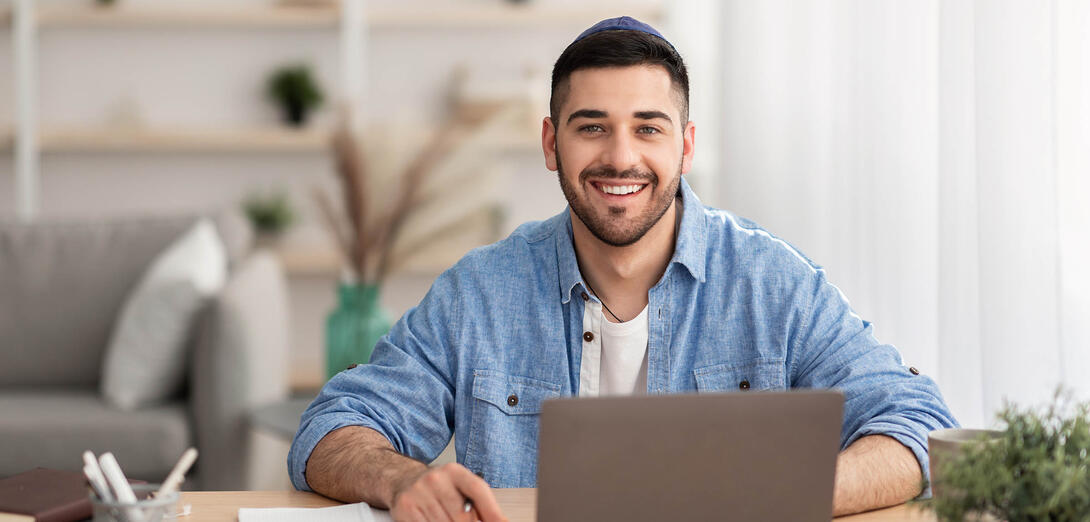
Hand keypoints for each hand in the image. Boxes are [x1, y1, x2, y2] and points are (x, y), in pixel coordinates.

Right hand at [389, 463, 507, 521]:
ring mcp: (419, 493)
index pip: (478, 490)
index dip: (492, 511)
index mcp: (454, 471)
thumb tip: (499, 521)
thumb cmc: (437, 488)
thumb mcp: (459, 487)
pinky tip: (433, 520)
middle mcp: (435, 479)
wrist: (402, 480)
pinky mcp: (406, 508)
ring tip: (445, 517)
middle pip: (462, 516)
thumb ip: (478, 503)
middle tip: (463, 519)